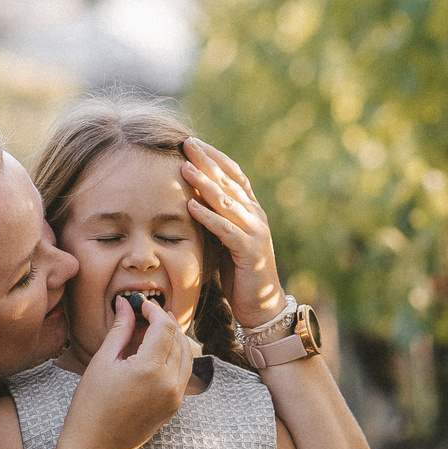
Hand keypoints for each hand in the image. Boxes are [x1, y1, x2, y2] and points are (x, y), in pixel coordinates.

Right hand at [64, 291, 190, 448]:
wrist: (96, 446)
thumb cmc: (91, 404)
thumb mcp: (102, 361)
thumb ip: (121, 330)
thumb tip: (126, 304)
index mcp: (149, 369)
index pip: (163, 327)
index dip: (155, 311)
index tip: (142, 305)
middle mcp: (169, 382)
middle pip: (178, 339)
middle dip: (165, 322)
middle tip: (148, 314)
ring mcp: (175, 396)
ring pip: (187, 355)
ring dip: (174, 338)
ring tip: (155, 330)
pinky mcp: (175, 406)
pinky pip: (184, 373)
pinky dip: (176, 356)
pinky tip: (159, 352)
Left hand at [181, 138, 286, 328]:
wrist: (262, 306)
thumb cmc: (239, 274)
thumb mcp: (225, 240)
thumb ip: (215, 219)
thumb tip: (190, 199)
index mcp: (251, 210)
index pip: (233, 175)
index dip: (214, 157)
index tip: (193, 142)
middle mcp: (256, 216)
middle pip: (229, 181)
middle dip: (207, 161)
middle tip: (187, 143)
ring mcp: (255, 232)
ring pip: (227, 202)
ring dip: (204, 184)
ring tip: (185, 167)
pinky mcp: (249, 252)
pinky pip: (226, 230)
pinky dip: (208, 217)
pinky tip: (191, 206)